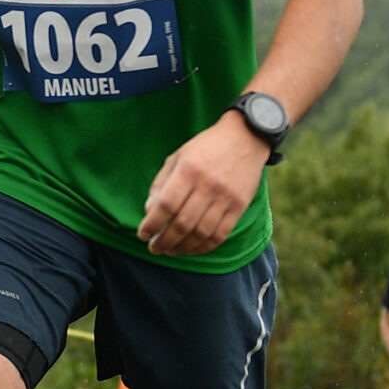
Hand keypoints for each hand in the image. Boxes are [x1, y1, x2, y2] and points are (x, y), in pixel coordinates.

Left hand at [136, 112, 269, 255]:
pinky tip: (191, 249)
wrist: (246, 138)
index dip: (152, 224)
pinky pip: (220, 235)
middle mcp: (208, 185)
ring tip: (171, 250)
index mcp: (189, 170)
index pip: (166, 205)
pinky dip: (203, 247)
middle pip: (182, 223)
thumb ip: (161, 184)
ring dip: (182, 247)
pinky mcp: (239, 206)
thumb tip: (149, 212)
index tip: (143, 234)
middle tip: (154, 248)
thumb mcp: (178, 157)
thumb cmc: (206, 147)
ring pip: (201, 233)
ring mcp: (226, 197)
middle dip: (164, 241)